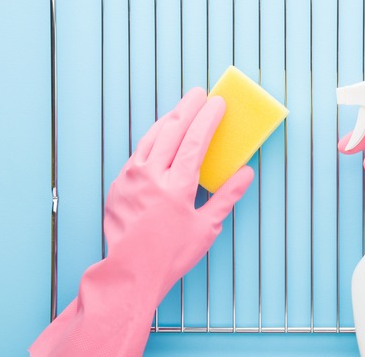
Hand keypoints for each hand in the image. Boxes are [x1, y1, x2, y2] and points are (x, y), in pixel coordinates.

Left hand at [103, 87, 253, 293]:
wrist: (129, 272)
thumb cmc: (170, 254)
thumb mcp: (206, 227)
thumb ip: (226, 196)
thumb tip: (246, 174)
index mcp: (177, 185)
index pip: (195, 139)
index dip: (208, 118)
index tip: (217, 103)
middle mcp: (152, 174)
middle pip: (173, 130)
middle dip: (188, 109)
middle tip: (199, 94)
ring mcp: (131, 178)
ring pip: (151, 137)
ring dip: (169, 120)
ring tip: (181, 109)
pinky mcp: (119, 185)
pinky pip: (138, 152)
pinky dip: (152, 139)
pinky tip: (159, 137)